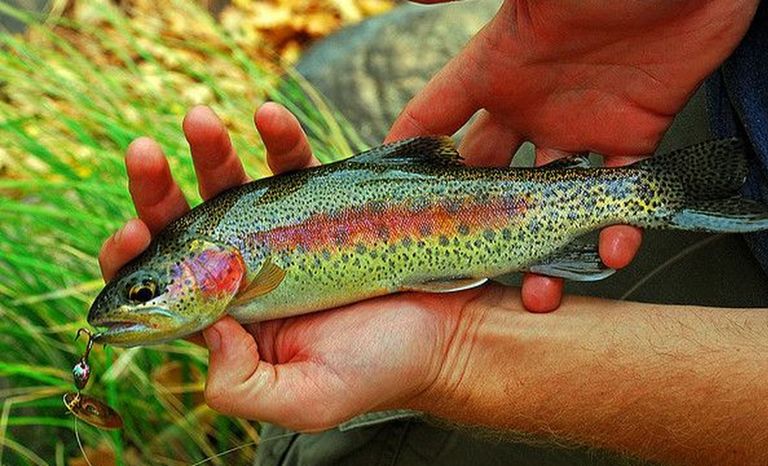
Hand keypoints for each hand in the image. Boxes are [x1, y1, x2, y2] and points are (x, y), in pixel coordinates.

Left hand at [97, 104, 469, 428]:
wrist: (447, 335)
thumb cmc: (378, 371)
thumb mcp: (305, 401)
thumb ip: (242, 385)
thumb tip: (209, 328)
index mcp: (231, 321)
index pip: (165, 288)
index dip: (135, 259)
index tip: (132, 232)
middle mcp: (249, 275)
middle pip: (187, 226)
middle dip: (158, 189)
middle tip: (144, 154)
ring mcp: (285, 237)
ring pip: (234, 187)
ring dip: (211, 150)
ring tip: (199, 119)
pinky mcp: (323, 207)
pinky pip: (295, 165)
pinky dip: (281, 137)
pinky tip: (270, 115)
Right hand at [388, 0, 759, 311]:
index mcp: (496, 68)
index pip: (434, 118)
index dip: (405, 156)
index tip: (387, 206)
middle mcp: (532, 103)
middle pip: (488, 176)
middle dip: (475, 224)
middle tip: (468, 266)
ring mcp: (583, 122)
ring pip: (553, 199)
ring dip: (545, 246)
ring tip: (539, 289)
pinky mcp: (638, 132)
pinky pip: (622, 192)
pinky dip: (618, 225)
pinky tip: (612, 248)